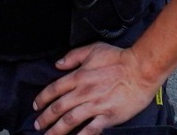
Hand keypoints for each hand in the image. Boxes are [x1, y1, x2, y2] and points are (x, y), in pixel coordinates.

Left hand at [32, 42, 160, 134]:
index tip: (36, 106)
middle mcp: (83, 92)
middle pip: (58, 107)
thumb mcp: (92, 49)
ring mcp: (95, 105)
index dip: (42, 98)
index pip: (54, 89)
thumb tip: (58, 64)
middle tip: (37, 125)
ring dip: (57, 130)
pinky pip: (91, 130)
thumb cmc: (118, 58)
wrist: (141, 70)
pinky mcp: (108, 117)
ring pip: (70, 120)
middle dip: (45, 118)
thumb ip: (73, 56)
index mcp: (78, 76)